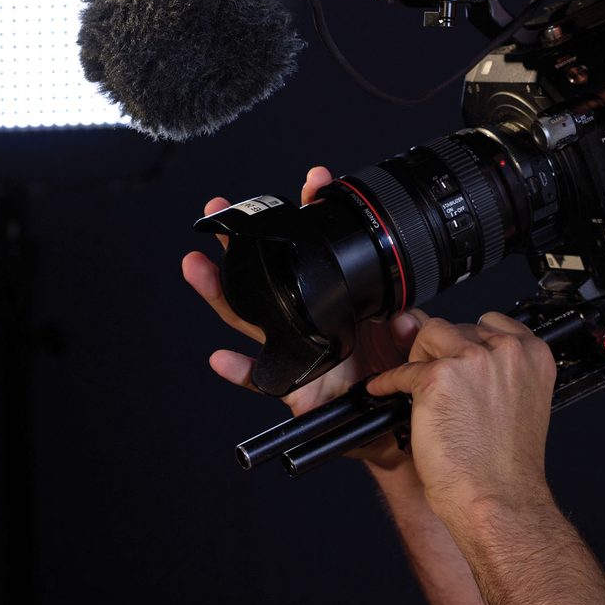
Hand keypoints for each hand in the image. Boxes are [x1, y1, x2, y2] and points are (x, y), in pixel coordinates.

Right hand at [181, 166, 425, 463]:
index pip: (316, 252)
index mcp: (331, 301)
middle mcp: (305, 321)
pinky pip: (260, 380)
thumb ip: (406, 317)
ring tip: (196, 265)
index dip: (311, 218)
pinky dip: (239, 371)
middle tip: (217, 211)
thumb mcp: (407, 335)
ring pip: (247, 318)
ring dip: (219, 291)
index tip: (313, 182)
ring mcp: (293, 351)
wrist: (396, 422)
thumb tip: (405, 311)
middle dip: (239, 243)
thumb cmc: (394, 373)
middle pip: (263, 277)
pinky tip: (219, 358)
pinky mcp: (291, 388)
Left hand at [365, 311, 557, 525]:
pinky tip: (386, 391)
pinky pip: (402, 369)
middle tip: (440, 387)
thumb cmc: (506, 464)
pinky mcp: (438, 378)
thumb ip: (494, 369)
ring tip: (420, 390)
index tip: (460, 363)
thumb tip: (452, 342)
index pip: (492, 324)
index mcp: (534, 355)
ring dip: (420, 360)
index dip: (469, 345)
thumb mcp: (516, 402)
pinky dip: (389, 382)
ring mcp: (473, 361)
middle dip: (444, 353)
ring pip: (430, 335)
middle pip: (458, 327)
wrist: (498, 498)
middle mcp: (507, 352)